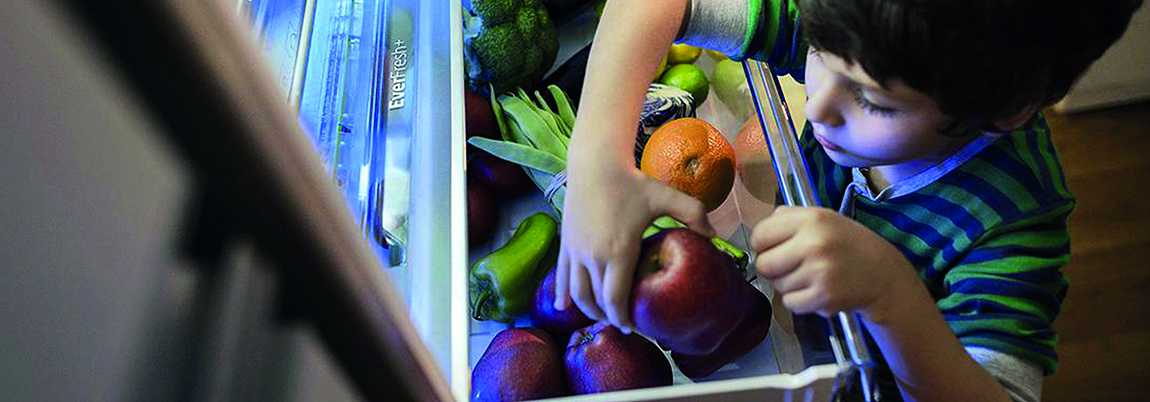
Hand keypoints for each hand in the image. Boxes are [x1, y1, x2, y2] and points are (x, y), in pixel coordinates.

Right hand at [555, 160, 713, 333]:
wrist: (595, 164)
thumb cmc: (632, 182)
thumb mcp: (666, 196)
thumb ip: (693, 214)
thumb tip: (713, 237)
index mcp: (618, 251)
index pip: (615, 299)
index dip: (623, 318)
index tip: (635, 327)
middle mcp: (593, 256)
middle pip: (597, 301)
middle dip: (610, 318)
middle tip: (625, 325)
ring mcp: (576, 251)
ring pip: (577, 293)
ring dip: (589, 310)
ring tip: (603, 316)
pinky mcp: (565, 244)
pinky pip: (561, 277)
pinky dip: (562, 295)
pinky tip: (563, 307)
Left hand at [750, 206, 917, 321]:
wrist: (883, 274)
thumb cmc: (846, 244)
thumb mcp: (822, 218)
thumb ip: (788, 218)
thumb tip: (758, 232)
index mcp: (811, 219)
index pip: (760, 235)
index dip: (763, 245)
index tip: (774, 248)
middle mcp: (814, 243)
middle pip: (763, 264)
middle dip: (773, 268)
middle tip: (790, 266)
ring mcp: (819, 272)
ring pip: (777, 286)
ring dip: (789, 285)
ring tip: (812, 277)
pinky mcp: (824, 297)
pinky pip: (790, 303)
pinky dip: (800, 301)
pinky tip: (817, 290)